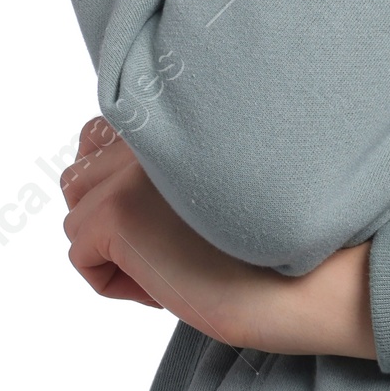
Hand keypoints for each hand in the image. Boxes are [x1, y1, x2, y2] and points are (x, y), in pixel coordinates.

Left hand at [59, 117, 375, 358]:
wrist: (311, 278)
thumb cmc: (281, 239)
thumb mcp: (219, 180)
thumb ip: (171, 159)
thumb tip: (102, 172)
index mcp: (183, 108)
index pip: (104, 134)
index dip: (123, 184)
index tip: (167, 216)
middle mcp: (154, 124)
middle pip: (83, 175)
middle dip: (112, 217)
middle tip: (172, 243)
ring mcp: (129, 165)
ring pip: (79, 218)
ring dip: (117, 250)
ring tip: (175, 260)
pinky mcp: (114, 210)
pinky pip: (82, 258)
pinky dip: (118, 282)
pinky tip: (170, 280)